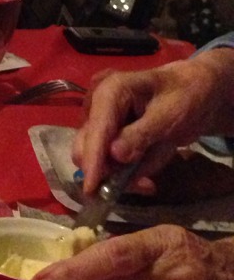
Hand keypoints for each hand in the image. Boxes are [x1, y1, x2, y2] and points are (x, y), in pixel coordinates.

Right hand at [73, 50, 233, 194]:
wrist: (193, 91)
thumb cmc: (185, 97)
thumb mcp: (170, 115)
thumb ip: (142, 134)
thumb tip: (115, 155)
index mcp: (110, 91)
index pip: (96, 129)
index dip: (93, 160)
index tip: (92, 189)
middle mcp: (96, 104)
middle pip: (85, 146)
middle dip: (109, 171)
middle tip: (143, 186)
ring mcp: (98, 119)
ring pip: (95, 158)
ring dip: (120, 175)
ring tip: (148, 182)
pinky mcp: (104, 133)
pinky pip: (107, 161)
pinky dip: (125, 172)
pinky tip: (144, 175)